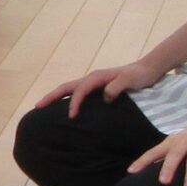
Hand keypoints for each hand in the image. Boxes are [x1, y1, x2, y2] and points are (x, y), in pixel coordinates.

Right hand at [38, 59, 161, 117]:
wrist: (149, 69)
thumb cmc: (140, 75)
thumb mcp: (130, 80)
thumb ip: (117, 87)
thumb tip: (104, 97)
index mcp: (97, 77)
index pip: (79, 91)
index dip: (73, 103)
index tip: (71, 116)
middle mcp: (91, 78)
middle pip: (66, 87)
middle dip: (51, 96)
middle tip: (37, 106)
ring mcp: (93, 82)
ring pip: (69, 89)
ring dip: (56, 97)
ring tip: (44, 107)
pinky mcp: (97, 87)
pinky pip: (77, 92)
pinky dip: (67, 99)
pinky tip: (65, 107)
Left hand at [128, 113, 186, 185]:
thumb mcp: (183, 141)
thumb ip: (170, 153)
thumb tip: (154, 166)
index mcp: (174, 141)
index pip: (155, 151)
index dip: (143, 161)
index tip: (131, 171)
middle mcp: (185, 140)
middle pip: (174, 155)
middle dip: (168, 168)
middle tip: (163, 182)